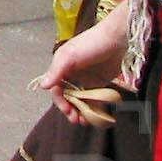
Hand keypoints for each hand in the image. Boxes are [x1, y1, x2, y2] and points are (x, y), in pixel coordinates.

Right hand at [34, 5, 132, 121]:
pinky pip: (95, 99)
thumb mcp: (70, 56)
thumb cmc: (91, 44)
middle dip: (70, 110)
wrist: (118, 39)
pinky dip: (95, 108)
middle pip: (68, 97)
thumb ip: (56, 71)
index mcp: (62, 68)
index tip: (68, 111)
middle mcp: (72, 75)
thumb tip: (43, 87)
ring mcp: (86, 80)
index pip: (57, 89)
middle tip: (76, 121)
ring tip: (85, 122)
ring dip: (82, 112)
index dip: (60, 101)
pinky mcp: (100, 83)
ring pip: (81, 100)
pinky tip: (97, 116)